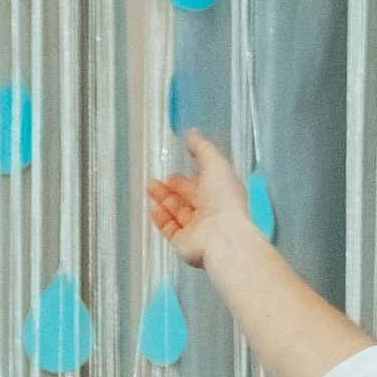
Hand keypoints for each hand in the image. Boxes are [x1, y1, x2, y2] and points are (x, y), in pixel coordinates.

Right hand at [145, 129, 254, 269]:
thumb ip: (202, 148)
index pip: (202, 180)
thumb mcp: (215, 164)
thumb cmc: (225, 204)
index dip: (188, 174)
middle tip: (158, 179)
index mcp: (222, 191)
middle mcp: (211, 210)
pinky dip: (160, 218)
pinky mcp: (184, 241)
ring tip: (150, 188)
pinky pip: (169, 228)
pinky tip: (154, 209)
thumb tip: (192, 134)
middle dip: (171, 187)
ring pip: (176, 211)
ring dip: (162, 199)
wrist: (221, 236)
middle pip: (186, 196)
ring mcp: (197, 227)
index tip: (175, 167)